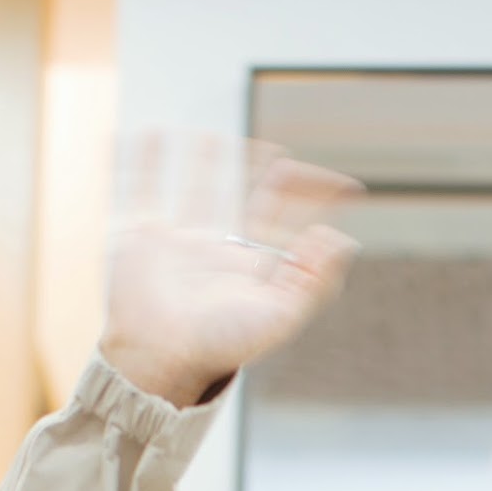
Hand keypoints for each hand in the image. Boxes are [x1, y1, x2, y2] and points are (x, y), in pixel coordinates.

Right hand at [100, 133, 361, 406]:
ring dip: (204, 161)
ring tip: (211, 134)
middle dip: (266, 176)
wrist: (160, 356)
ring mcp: (179, 242)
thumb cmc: (220, 344)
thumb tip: (341, 239)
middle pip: (247, 199)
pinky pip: (144, 189)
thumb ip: (314, 281)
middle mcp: (218, 250)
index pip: (287, 219)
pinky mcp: (142, 238)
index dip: (317, 200)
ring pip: (196, 188)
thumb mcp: (279, 317)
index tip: (349, 186)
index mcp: (252, 265)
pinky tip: (151, 134)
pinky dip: (144, 161)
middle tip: (284, 156)